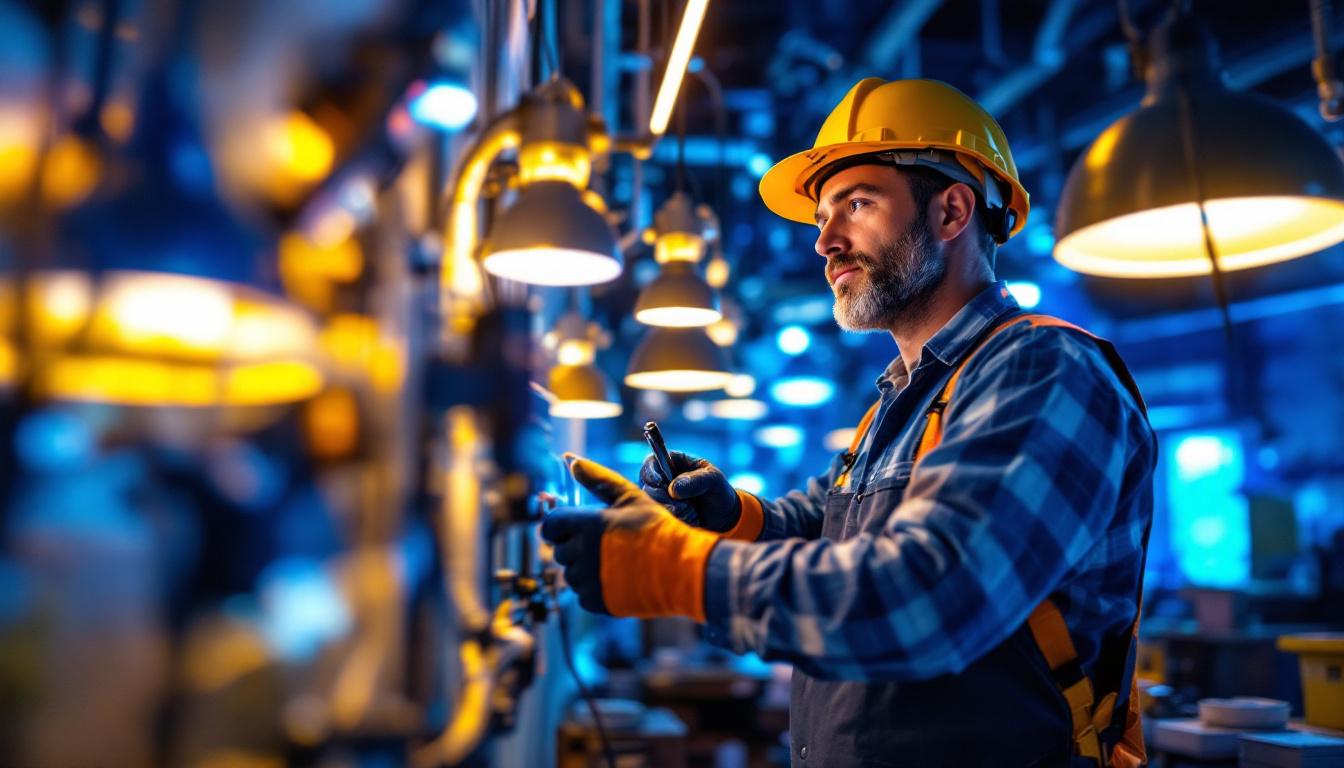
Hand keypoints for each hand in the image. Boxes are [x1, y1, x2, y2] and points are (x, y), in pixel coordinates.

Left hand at [542, 454, 719, 619]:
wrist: (682, 569)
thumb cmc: (657, 529)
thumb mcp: (630, 497)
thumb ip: (598, 478)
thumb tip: (572, 460)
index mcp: (586, 525)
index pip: (549, 526)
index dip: (557, 525)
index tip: (572, 525)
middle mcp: (582, 554)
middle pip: (558, 550)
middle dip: (574, 544)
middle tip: (602, 542)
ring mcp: (588, 581)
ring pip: (570, 573)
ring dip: (584, 566)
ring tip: (614, 560)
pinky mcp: (596, 602)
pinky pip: (582, 593)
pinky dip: (594, 587)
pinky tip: (618, 577)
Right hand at [639, 450, 741, 532]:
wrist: (724, 516)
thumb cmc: (719, 490)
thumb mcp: (713, 480)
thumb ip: (695, 481)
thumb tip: (673, 488)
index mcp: (673, 462)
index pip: (651, 462)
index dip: (650, 472)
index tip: (659, 482)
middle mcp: (663, 479)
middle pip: (647, 485)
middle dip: (663, 497)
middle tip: (682, 504)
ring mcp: (661, 497)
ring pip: (652, 503)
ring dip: (670, 509)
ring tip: (690, 511)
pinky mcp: (663, 513)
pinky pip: (659, 517)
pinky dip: (674, 519)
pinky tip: (689, 517)